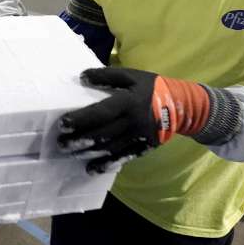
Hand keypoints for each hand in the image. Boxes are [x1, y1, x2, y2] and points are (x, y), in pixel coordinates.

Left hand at [58, 67, 211, 173]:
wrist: (182, 106)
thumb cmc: (152, 88)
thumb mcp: (133, 76)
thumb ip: (108, 75)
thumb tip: (82, 76)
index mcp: (128, 102)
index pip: (100, 112)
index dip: (80, 119)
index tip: (62, 124)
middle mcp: (132, 121)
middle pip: (102, 133)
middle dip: (79, 140)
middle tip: (60, 144)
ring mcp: (138, 137)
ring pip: (110, 148)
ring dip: (88, 153)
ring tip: (70, 154)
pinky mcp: (143, 147)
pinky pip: (122, 158)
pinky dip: (106, 164)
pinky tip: (92, 168)